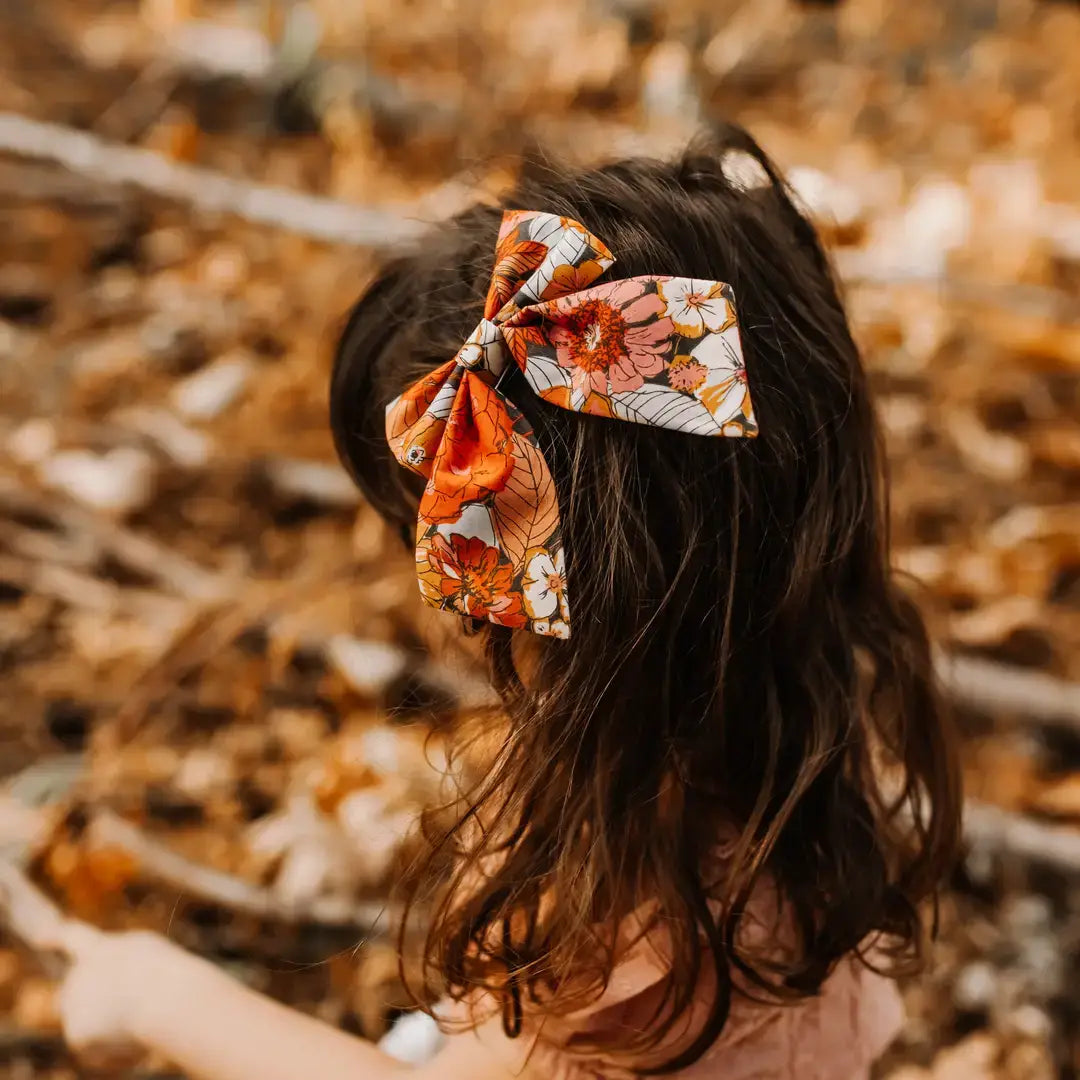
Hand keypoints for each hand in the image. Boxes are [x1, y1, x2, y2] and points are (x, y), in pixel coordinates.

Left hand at [55, 924, 182, 1069]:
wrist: (162, 995)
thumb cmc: (166, 974)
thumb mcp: (148, 959)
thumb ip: (121, 970)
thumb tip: (108, 1003)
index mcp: (99, 949)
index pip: (74, 938)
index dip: (58, 937)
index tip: (41, 939)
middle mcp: (78, 974)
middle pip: (74, 995)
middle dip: (89, 1008)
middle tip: (122, 1015)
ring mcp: (73, 1005)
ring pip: (90, 1026)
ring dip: (109, 1030)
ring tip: (140, 1021)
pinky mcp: (75, 1035)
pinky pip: (96, 1052)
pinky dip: (115, 1052)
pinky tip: (133, 1039)